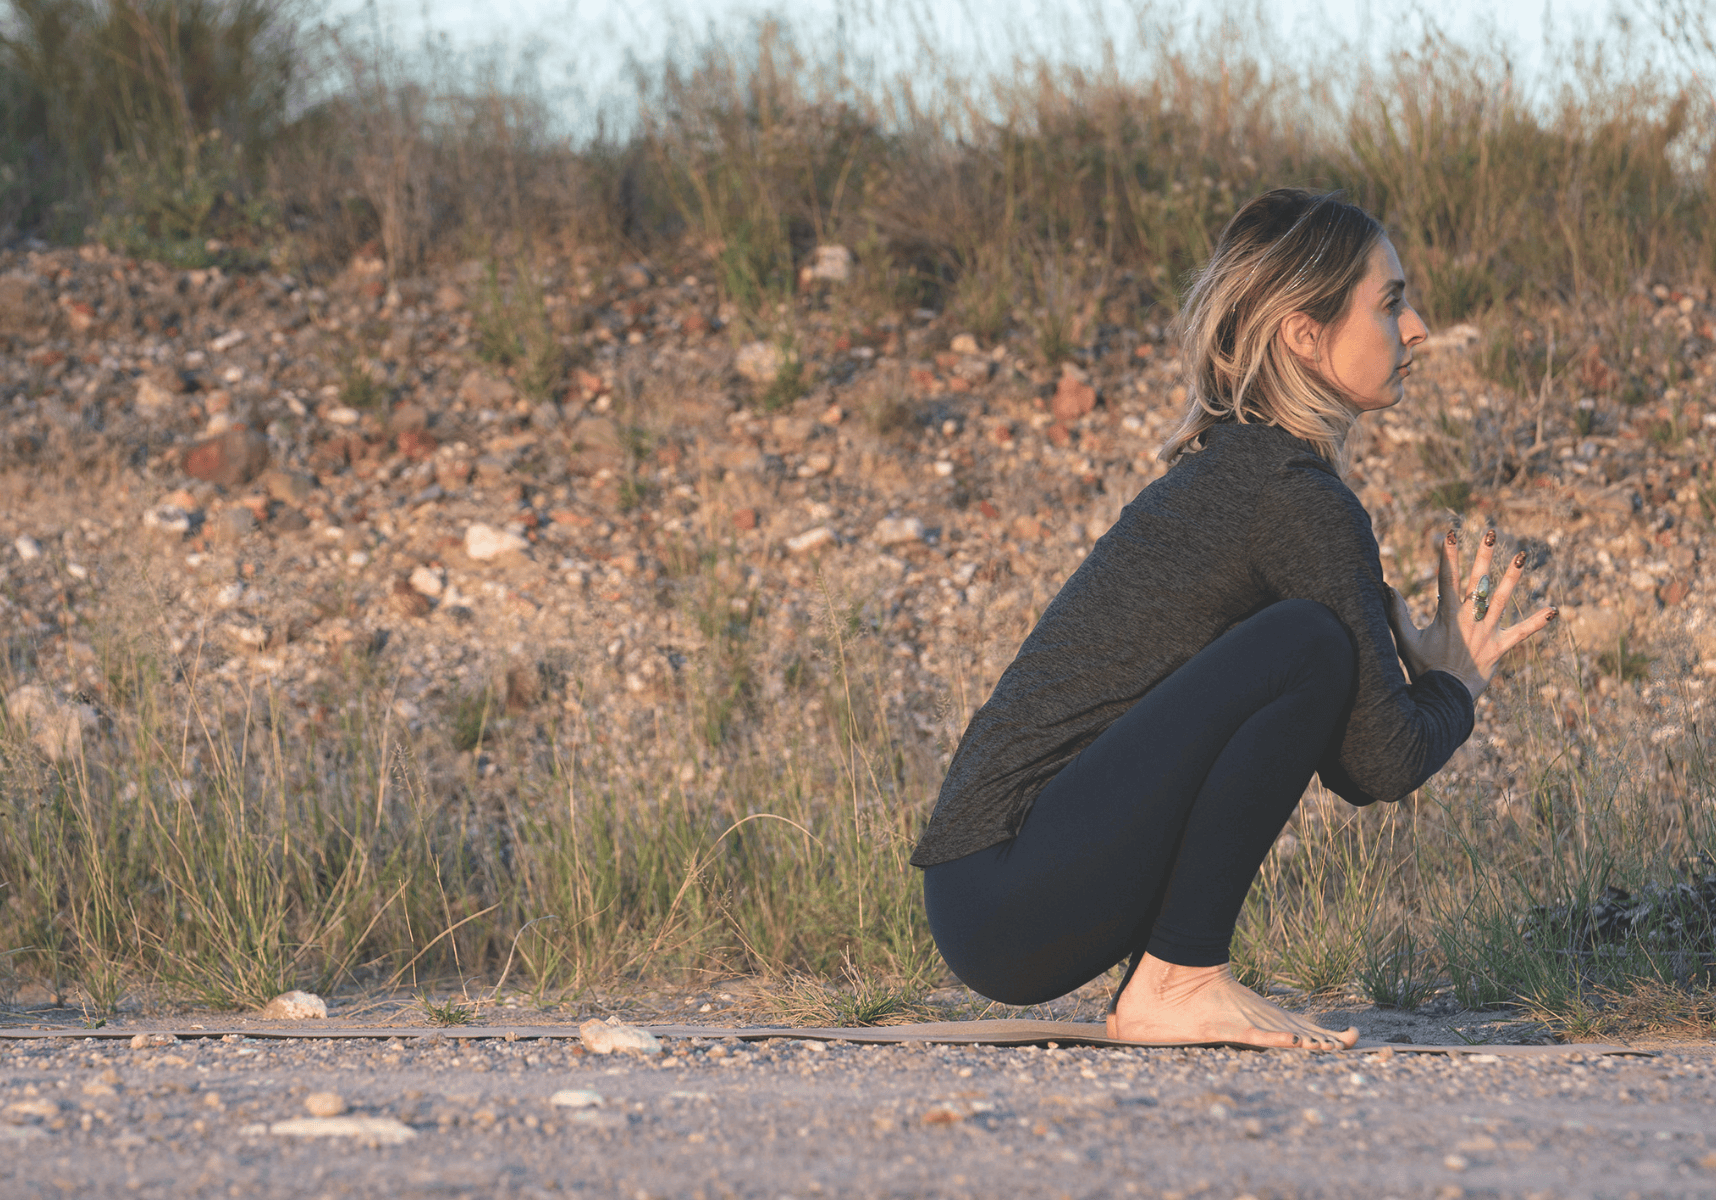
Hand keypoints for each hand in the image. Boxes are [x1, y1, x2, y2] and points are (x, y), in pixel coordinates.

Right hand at [1385, 527, 1557, 700]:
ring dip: (1512, 577)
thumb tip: (1387, 588)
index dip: (1449, 555)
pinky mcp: (1499, 648)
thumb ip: (1397, 613)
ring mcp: (1486, 633)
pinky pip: (1521, 634)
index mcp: (1446, 615)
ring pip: (1500, 599)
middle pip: (1476, 581)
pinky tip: (1553, 610)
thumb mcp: (1406, 640)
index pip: (1447, 578)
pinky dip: (1535, 623)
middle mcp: (1468, 619)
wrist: (1444, 696)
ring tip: (1522, 555)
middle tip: (1491, 533)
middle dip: (1483, 556)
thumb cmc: (1423, 669)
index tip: (1450, 535)